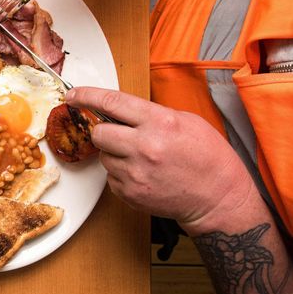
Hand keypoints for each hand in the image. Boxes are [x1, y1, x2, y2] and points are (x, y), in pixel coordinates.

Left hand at [65, 87, 254, 227]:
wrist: (219, 198)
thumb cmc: (208, 158)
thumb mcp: (187, 121)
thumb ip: (151, 113)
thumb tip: (118, 110)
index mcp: (159, 123)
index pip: (111, 102)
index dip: (86, 95)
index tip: (73, 95)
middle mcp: (144, 147)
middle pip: (98, 133)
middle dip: (103, 131)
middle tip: (119, 135)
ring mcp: (135, 173)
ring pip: (103, 156)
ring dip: (115, 155)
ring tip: (141, 159)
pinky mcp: (130, 193)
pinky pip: (111, 177)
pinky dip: (122, 174)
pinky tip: (144, 174)